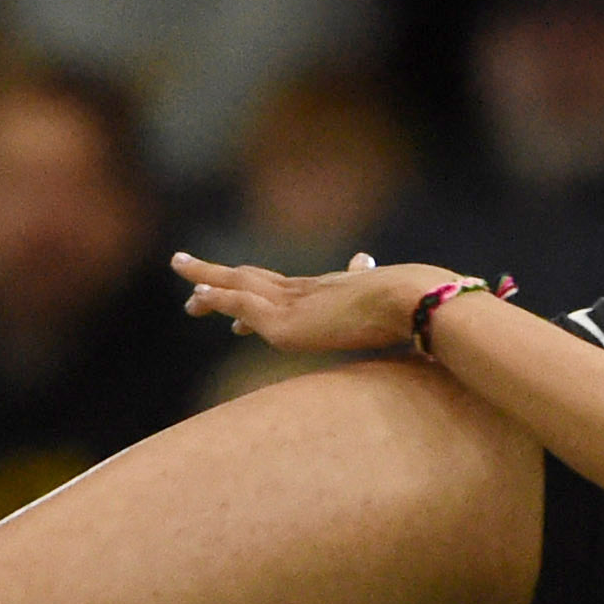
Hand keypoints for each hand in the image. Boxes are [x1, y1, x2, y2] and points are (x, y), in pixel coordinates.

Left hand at [174, 252, 461, 355]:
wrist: (414, 302)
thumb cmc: (418, 310)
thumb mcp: (400, 317)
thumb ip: (399, 321)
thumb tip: (424, 337)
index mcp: (331, 292)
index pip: (284, 290)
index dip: (257, 293)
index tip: (234, 311)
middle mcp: (308, 291)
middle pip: (253, 277)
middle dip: (220, 275)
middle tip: (186, 266)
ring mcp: (296, 304)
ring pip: (238, 282)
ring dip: (207, 279)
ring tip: (179, 270)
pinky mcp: (287, 322)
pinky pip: (241, 301)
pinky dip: (218, 296)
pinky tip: (196, 297)